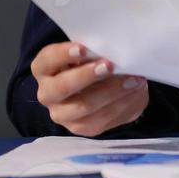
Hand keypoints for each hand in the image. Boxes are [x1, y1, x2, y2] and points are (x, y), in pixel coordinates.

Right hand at [32, 42, 148, 136]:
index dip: (63, 54)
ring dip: (112, 91)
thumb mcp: (91, 54)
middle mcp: (47, 93)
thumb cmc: (95, 63)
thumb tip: (112, 51)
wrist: (108, 90)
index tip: (83, 48)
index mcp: (44, 69)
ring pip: (84, 105)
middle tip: (109, 65)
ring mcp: (61, 114)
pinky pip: (101, 118)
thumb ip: (95, 53)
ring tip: (133, 79)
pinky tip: (134, 91)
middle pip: (61, 87)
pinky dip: (121, 103)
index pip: (47, 60)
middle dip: (87, 76)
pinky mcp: (80, 128)